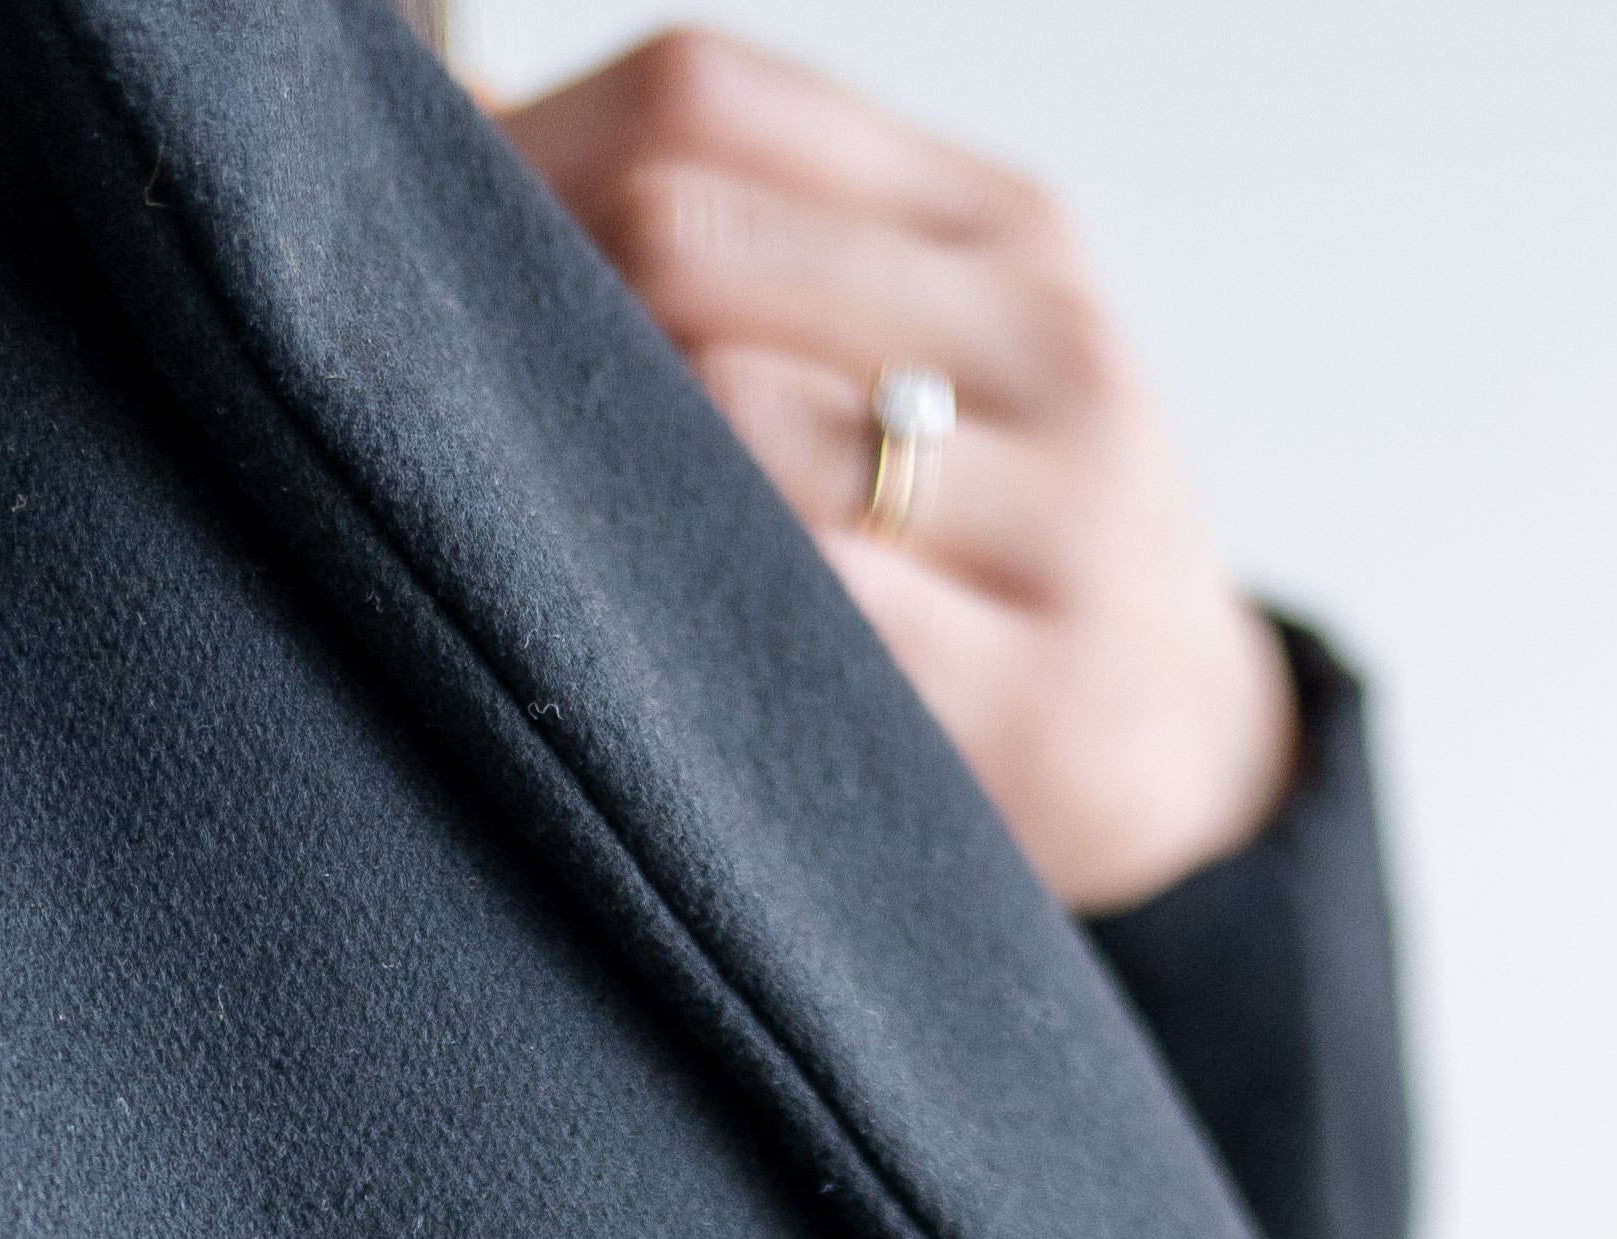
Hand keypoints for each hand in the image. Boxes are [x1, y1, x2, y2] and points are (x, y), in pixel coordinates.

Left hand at [493, 29, 1297, 913]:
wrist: (1189, 764)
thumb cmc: (994, 548)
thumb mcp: (937, 350)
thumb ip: (766, 252)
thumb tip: (462, 172)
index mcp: (999, 222)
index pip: (708, 97)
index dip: (527, 158)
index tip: (427, 256)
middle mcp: (1040, 335)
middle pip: (683, 235)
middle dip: (534, 310)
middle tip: (451, 407)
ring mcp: (1051, 515)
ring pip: (724, 412)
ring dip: (582, 466)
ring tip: (524, 523)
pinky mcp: (1028, 696)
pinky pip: (793, 607)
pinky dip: (673, 607)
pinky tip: (618, 633)